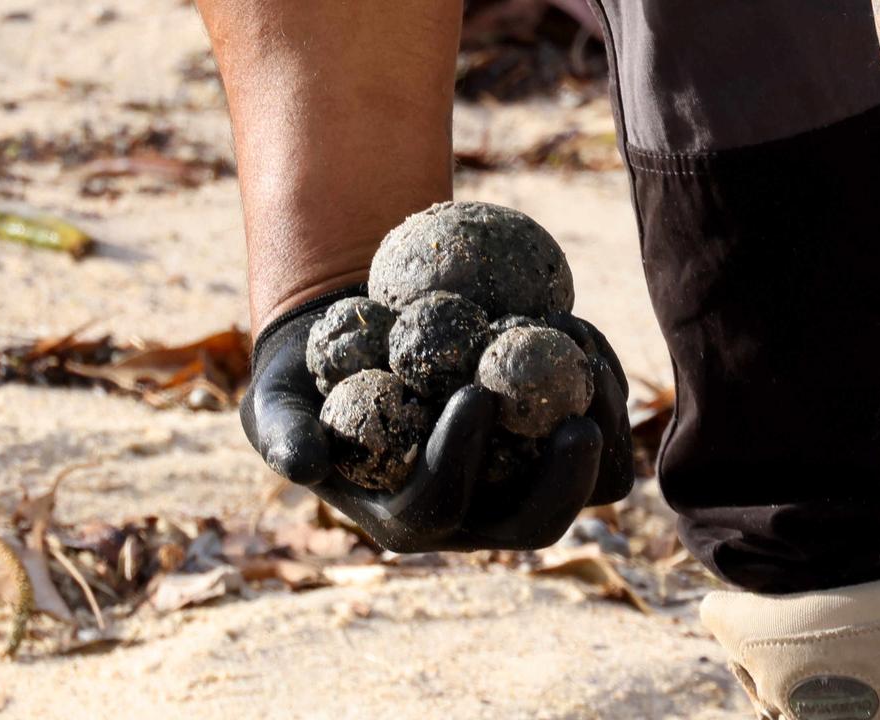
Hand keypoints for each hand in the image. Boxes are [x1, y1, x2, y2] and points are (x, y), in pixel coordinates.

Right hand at [240, 288, 633, 551]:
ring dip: (604, 428)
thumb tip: (302, 465)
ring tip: (588, 353)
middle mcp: (472, 513)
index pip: (438, 506)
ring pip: (587, 485)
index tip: (474, 393)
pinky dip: (600, 384)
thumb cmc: (309, 378)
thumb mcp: (275, 400)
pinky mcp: (550, 442)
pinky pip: (600, 431)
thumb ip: (281, 432)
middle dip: (564, 480)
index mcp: (404, 515)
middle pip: (534, 523)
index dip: (458, 459)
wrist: (356, 345)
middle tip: (579, 420)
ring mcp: (519, 481)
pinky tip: (583, 330)